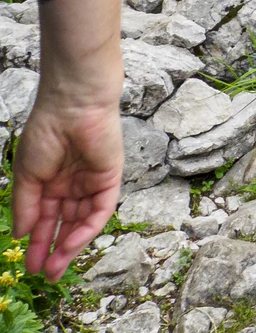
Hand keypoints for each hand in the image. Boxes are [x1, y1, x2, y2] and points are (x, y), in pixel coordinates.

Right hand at [12, 98, 121, 278]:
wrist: (73, 104)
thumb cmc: (46, 132)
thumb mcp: (28, 174)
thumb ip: (26, 206)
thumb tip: (21, 235)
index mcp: (51, 181)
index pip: (45, 218)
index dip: (38, 242)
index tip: (29, 266)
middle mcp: (73, 184)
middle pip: (66, 223)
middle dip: (56, 250)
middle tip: (46, 274)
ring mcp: (92, 182)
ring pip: (84, 221)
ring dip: (71, 245)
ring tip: (55, 267)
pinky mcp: (110, 177)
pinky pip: (100, 209)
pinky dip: (87, 228)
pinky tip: (70, 244)